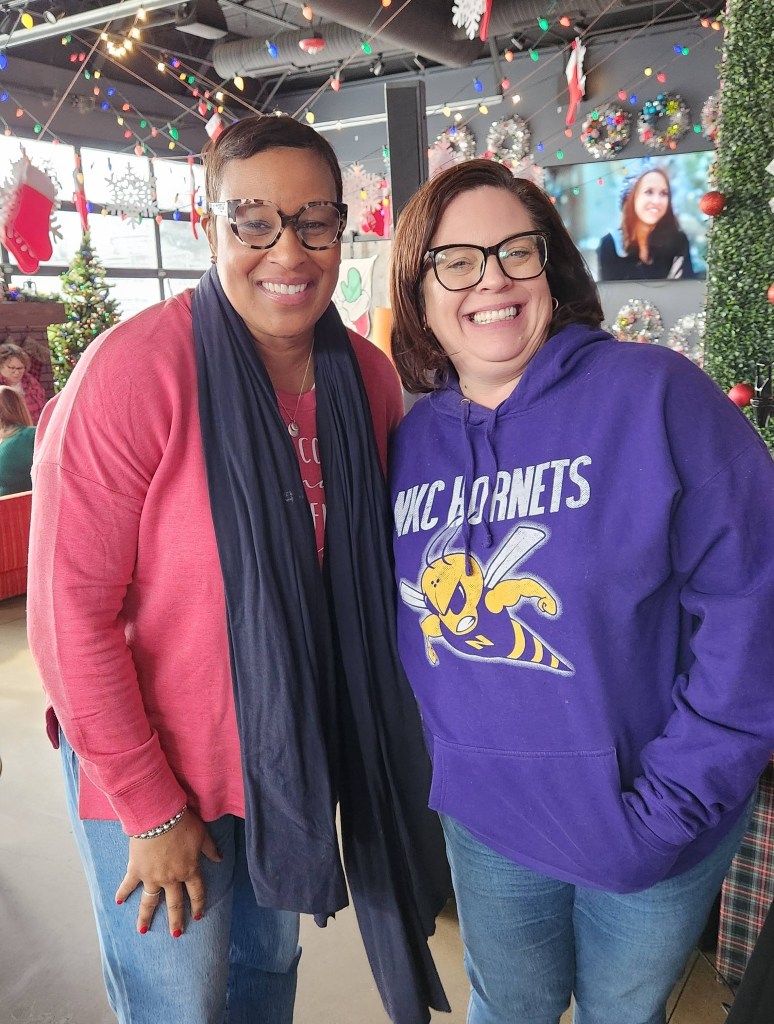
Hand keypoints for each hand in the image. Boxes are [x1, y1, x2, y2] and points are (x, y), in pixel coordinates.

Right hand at [115, 809, 221, 936]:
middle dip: (176, 920)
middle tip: (176, 934)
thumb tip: (220, 859)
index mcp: (189, 870)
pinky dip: (122, 893)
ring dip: (146, 917)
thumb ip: (211, 850)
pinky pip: (128, 885)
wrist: (159, 817)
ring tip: (143, 931)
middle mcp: (171, 878)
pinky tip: (118, 902)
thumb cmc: (183, 824)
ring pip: (150, 901)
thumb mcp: (202, 835)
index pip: (196, 892)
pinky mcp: (136, 870)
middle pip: (174, 903)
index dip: (198, 905)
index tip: (198, 917)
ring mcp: (152, 877)